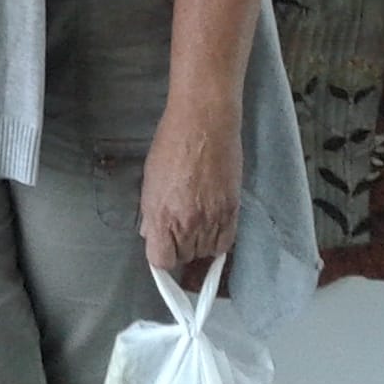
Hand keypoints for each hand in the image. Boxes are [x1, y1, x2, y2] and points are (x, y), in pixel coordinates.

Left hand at [140, 101, 243, 279]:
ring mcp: (213, 219)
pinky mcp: (233, 212)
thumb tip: (151, 233)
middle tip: (178, 227)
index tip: (161, 246)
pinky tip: (211, 226)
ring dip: (199, 245)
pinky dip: (218, 240)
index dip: (160, 254)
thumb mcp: (150, 178)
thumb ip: (151, 212)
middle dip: (179, 248)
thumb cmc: (171, 144)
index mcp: (162, 214)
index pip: (161, 259)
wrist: (204, 124)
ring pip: (206, 253)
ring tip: (195, 223)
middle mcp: (188, 223)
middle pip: (184, 257)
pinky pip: (226, 243)